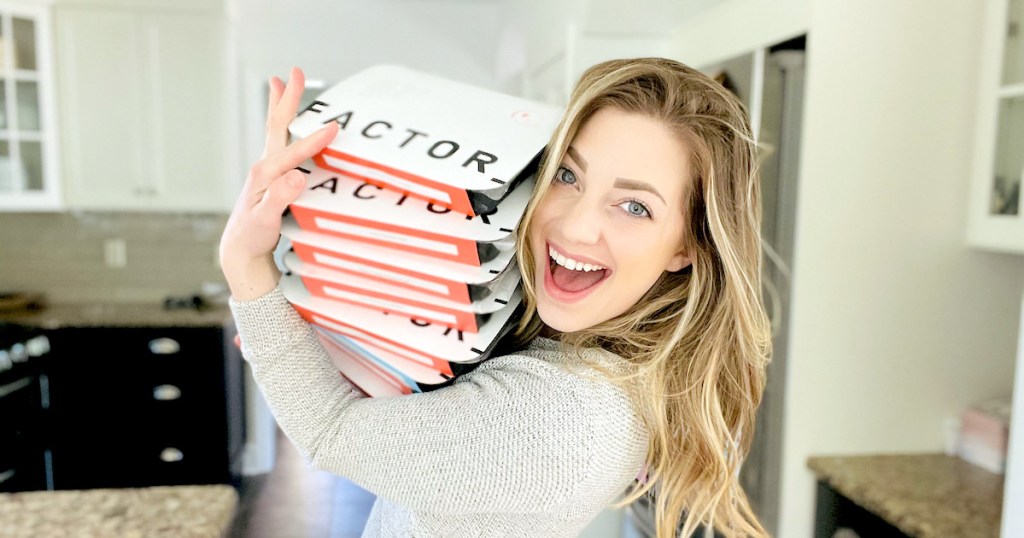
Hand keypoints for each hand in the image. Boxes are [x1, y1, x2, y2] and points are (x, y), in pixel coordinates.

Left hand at [219, 67, 338, 299]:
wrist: (240, 250)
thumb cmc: (252, 236)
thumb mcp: (266, 220)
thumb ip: (280, 198)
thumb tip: (297, 176)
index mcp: (265, 174)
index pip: (294, 153)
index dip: (314, 140)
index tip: (334, 128)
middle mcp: (264, 167)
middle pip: (278, 126)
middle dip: (287, 99)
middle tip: (294, 71)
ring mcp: (268, 171)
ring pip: (277, 131)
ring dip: (281, 106)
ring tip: (281, 84)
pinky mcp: (273, 178)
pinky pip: (281, 144)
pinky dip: (285, 126)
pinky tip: (290, 124)